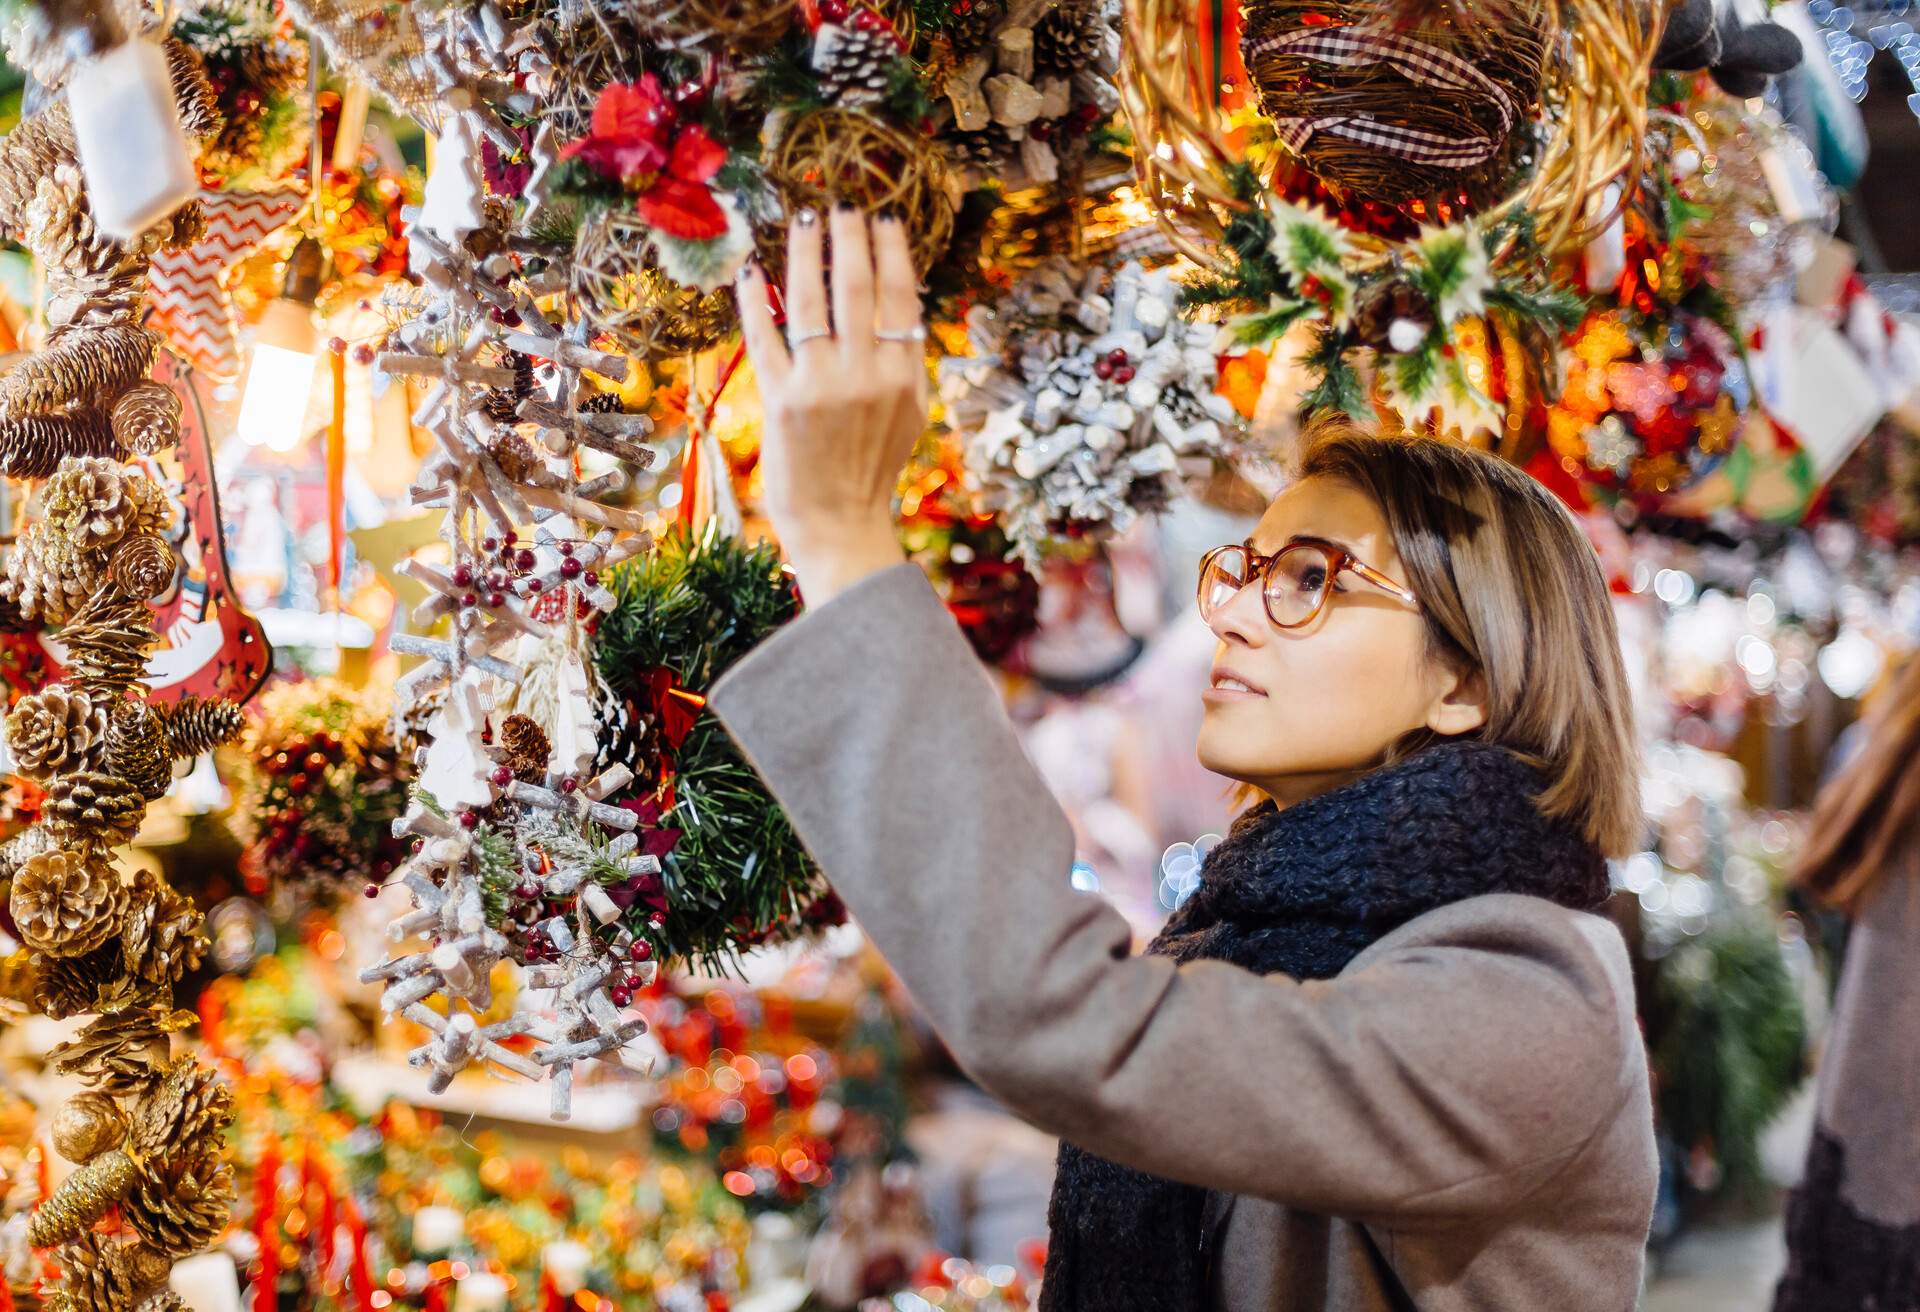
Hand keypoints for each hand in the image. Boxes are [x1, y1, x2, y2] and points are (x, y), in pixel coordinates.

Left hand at [736, 208, 926, 607]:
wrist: (839, 524)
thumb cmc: (871, 468)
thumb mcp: (908, 413)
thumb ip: (904, 361)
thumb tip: (899, 302)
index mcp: (903, 375)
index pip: (899, 296)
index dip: (890, 250)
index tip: (881, 218)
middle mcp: (865, 375)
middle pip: (856, 287)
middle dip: (847, 236)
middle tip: (839, 203)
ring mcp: (821, 386)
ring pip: (811, 301)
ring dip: (805, 252)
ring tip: (804, 219)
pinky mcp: (781, 400)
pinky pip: (765, 337)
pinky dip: (757, 299)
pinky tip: (753, 269)